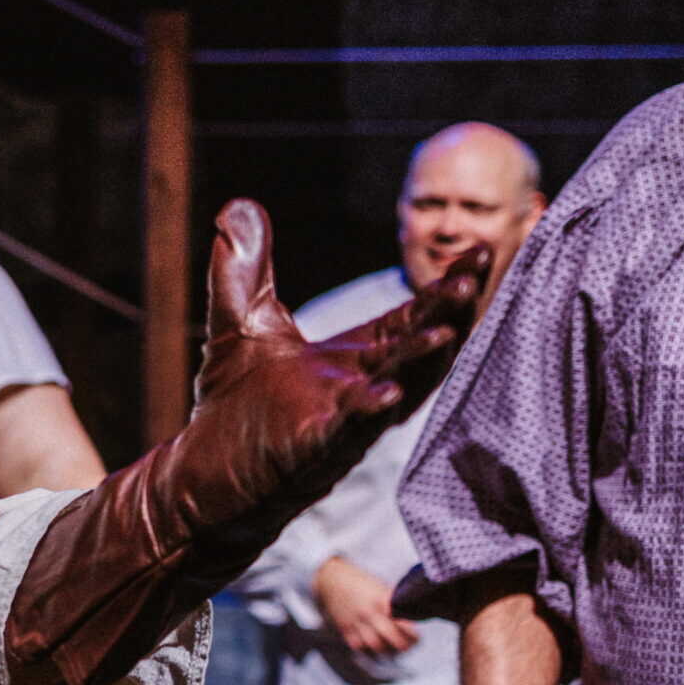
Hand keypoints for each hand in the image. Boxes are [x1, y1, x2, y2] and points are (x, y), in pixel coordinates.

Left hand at [183, 201, 484, 527]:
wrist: (201, 478)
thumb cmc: (232, 407)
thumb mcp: (239, 324)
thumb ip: (245, 270)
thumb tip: (238, 206)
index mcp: (354, 359)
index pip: (411, 317)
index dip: (445, 288)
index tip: (482, 248)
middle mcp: (361, 389)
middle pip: (416, 348)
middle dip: (447, 315)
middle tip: (476, 277)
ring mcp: (342, 424)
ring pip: (396, 390)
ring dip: (419, 363)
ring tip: (446, 334)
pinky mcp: (310, 453)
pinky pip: (346, 433)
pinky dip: (366, 413)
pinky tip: (385, 396)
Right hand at [312, 557, 418, 657]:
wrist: (331, 579)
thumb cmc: (361, 583)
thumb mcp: (381, 588)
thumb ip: (394, 603)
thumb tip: (411, 618)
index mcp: (382, 600)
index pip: (402, 623)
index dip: (412, 634)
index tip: (417, 637)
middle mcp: (369, 612)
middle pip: (390, 637)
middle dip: (402, 647)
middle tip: (407, 647)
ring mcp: (355, 621)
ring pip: (374, 645)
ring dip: (386, 651)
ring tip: (393, 650)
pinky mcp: (344, 628)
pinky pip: (358, 645)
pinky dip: (369, 650)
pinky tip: (375, 648)